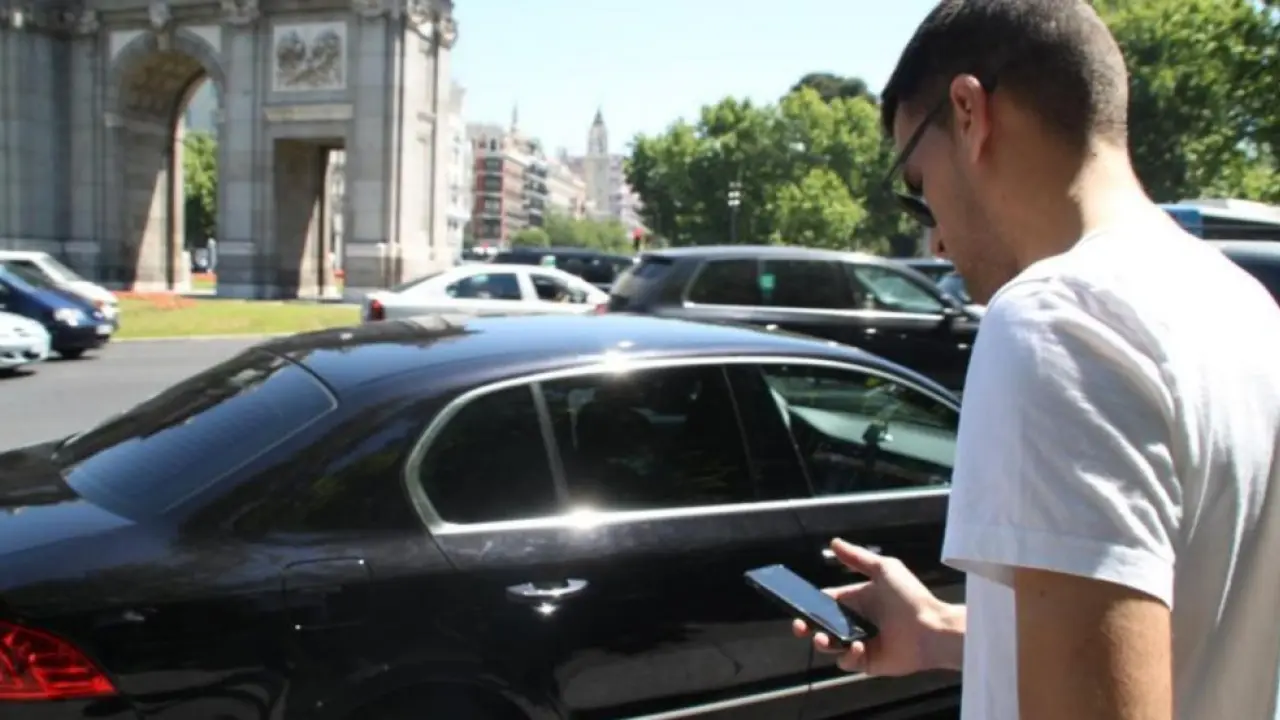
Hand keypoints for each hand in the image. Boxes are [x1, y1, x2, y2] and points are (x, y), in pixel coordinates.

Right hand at [792, 539, 957, 675]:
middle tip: (800, 626)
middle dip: (806, 627)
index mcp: (856, 600)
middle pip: (821, 626)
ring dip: (822, 643)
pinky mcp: (868, 662)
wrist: (933, 628)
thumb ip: (857, 557)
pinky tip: (859, 646)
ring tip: (824, 638)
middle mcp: (856, 623)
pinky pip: (848, 662)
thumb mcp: (884, 569)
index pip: (825, 603)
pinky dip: (848, 655)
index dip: (809, 604)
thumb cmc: (910, 597)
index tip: (797, 604)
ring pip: (830, 646)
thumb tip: (834, 542)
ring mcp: (861, 643)